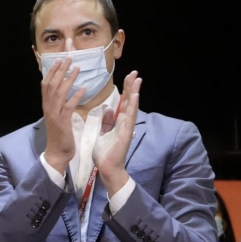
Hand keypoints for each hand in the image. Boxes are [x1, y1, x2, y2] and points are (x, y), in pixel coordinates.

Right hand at [41, 56, 83, 172]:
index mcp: (47, 106)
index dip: (52, 71)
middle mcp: (48, 108)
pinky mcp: (62, 122)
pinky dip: (76, 96)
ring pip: (59, 92)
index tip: (59, 60)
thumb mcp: (57, 117)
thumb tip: (64, 92)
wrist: (57, 153)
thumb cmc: (60, 136)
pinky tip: (83, 88)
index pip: (46, 84)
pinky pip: (69, 106)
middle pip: (52, 85)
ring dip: (68, 79)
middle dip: (60, 70)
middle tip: (68, 58)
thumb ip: (59, 105)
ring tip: (77, 68)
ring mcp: (54, 114)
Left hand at [93, 70, 141, 195]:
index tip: (128, 77)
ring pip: (132, 107)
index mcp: (119, 123)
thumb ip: (106, 122)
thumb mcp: (102, 134)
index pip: (123, 102)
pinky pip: (129, 118)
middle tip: (135, 72)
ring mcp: (126, 128)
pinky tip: (135, 96)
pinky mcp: (125, 134)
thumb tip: (108, 110)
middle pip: (129, 101)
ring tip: (138, 79)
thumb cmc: (105, 154)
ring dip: (135, 93)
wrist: (107, 169)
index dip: (126, 90)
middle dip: (132, 87)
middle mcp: (125, 123)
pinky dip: (132, 106)